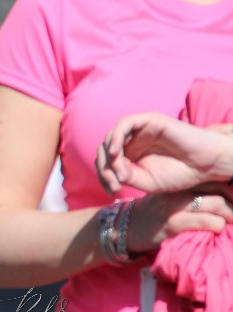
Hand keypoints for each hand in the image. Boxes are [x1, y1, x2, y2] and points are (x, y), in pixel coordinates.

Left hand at [97, 112, 232, 193]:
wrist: (207, 165)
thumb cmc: (180, 174)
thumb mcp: (148, 181)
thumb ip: (127, 176)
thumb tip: (111, 173)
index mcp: (129, 154)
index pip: (106, 161)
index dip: (103, 176)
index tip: (112, 192)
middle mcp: (131, 140)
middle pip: (104, 149)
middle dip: (104, 168)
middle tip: (114, 185)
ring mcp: (139, 130)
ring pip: (111, 137)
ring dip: (109, 156)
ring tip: (120, 174)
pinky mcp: (149, 120)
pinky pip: (125, 123)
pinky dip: (116, 137)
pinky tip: (115, 153)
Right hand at [124, 185, 232, 254]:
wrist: (124, 228)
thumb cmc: (151, 214)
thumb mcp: (167, 198)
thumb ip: (188, 194)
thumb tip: (219, 199)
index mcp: (177, 183)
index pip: (211, 179)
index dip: (230, 188)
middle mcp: (177, 191)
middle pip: (217, 189)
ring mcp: (175, 206)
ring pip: (215, 203)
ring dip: (230, 215)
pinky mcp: (173, 223)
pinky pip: (205, 221)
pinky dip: (217, 225)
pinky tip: (218, 229)